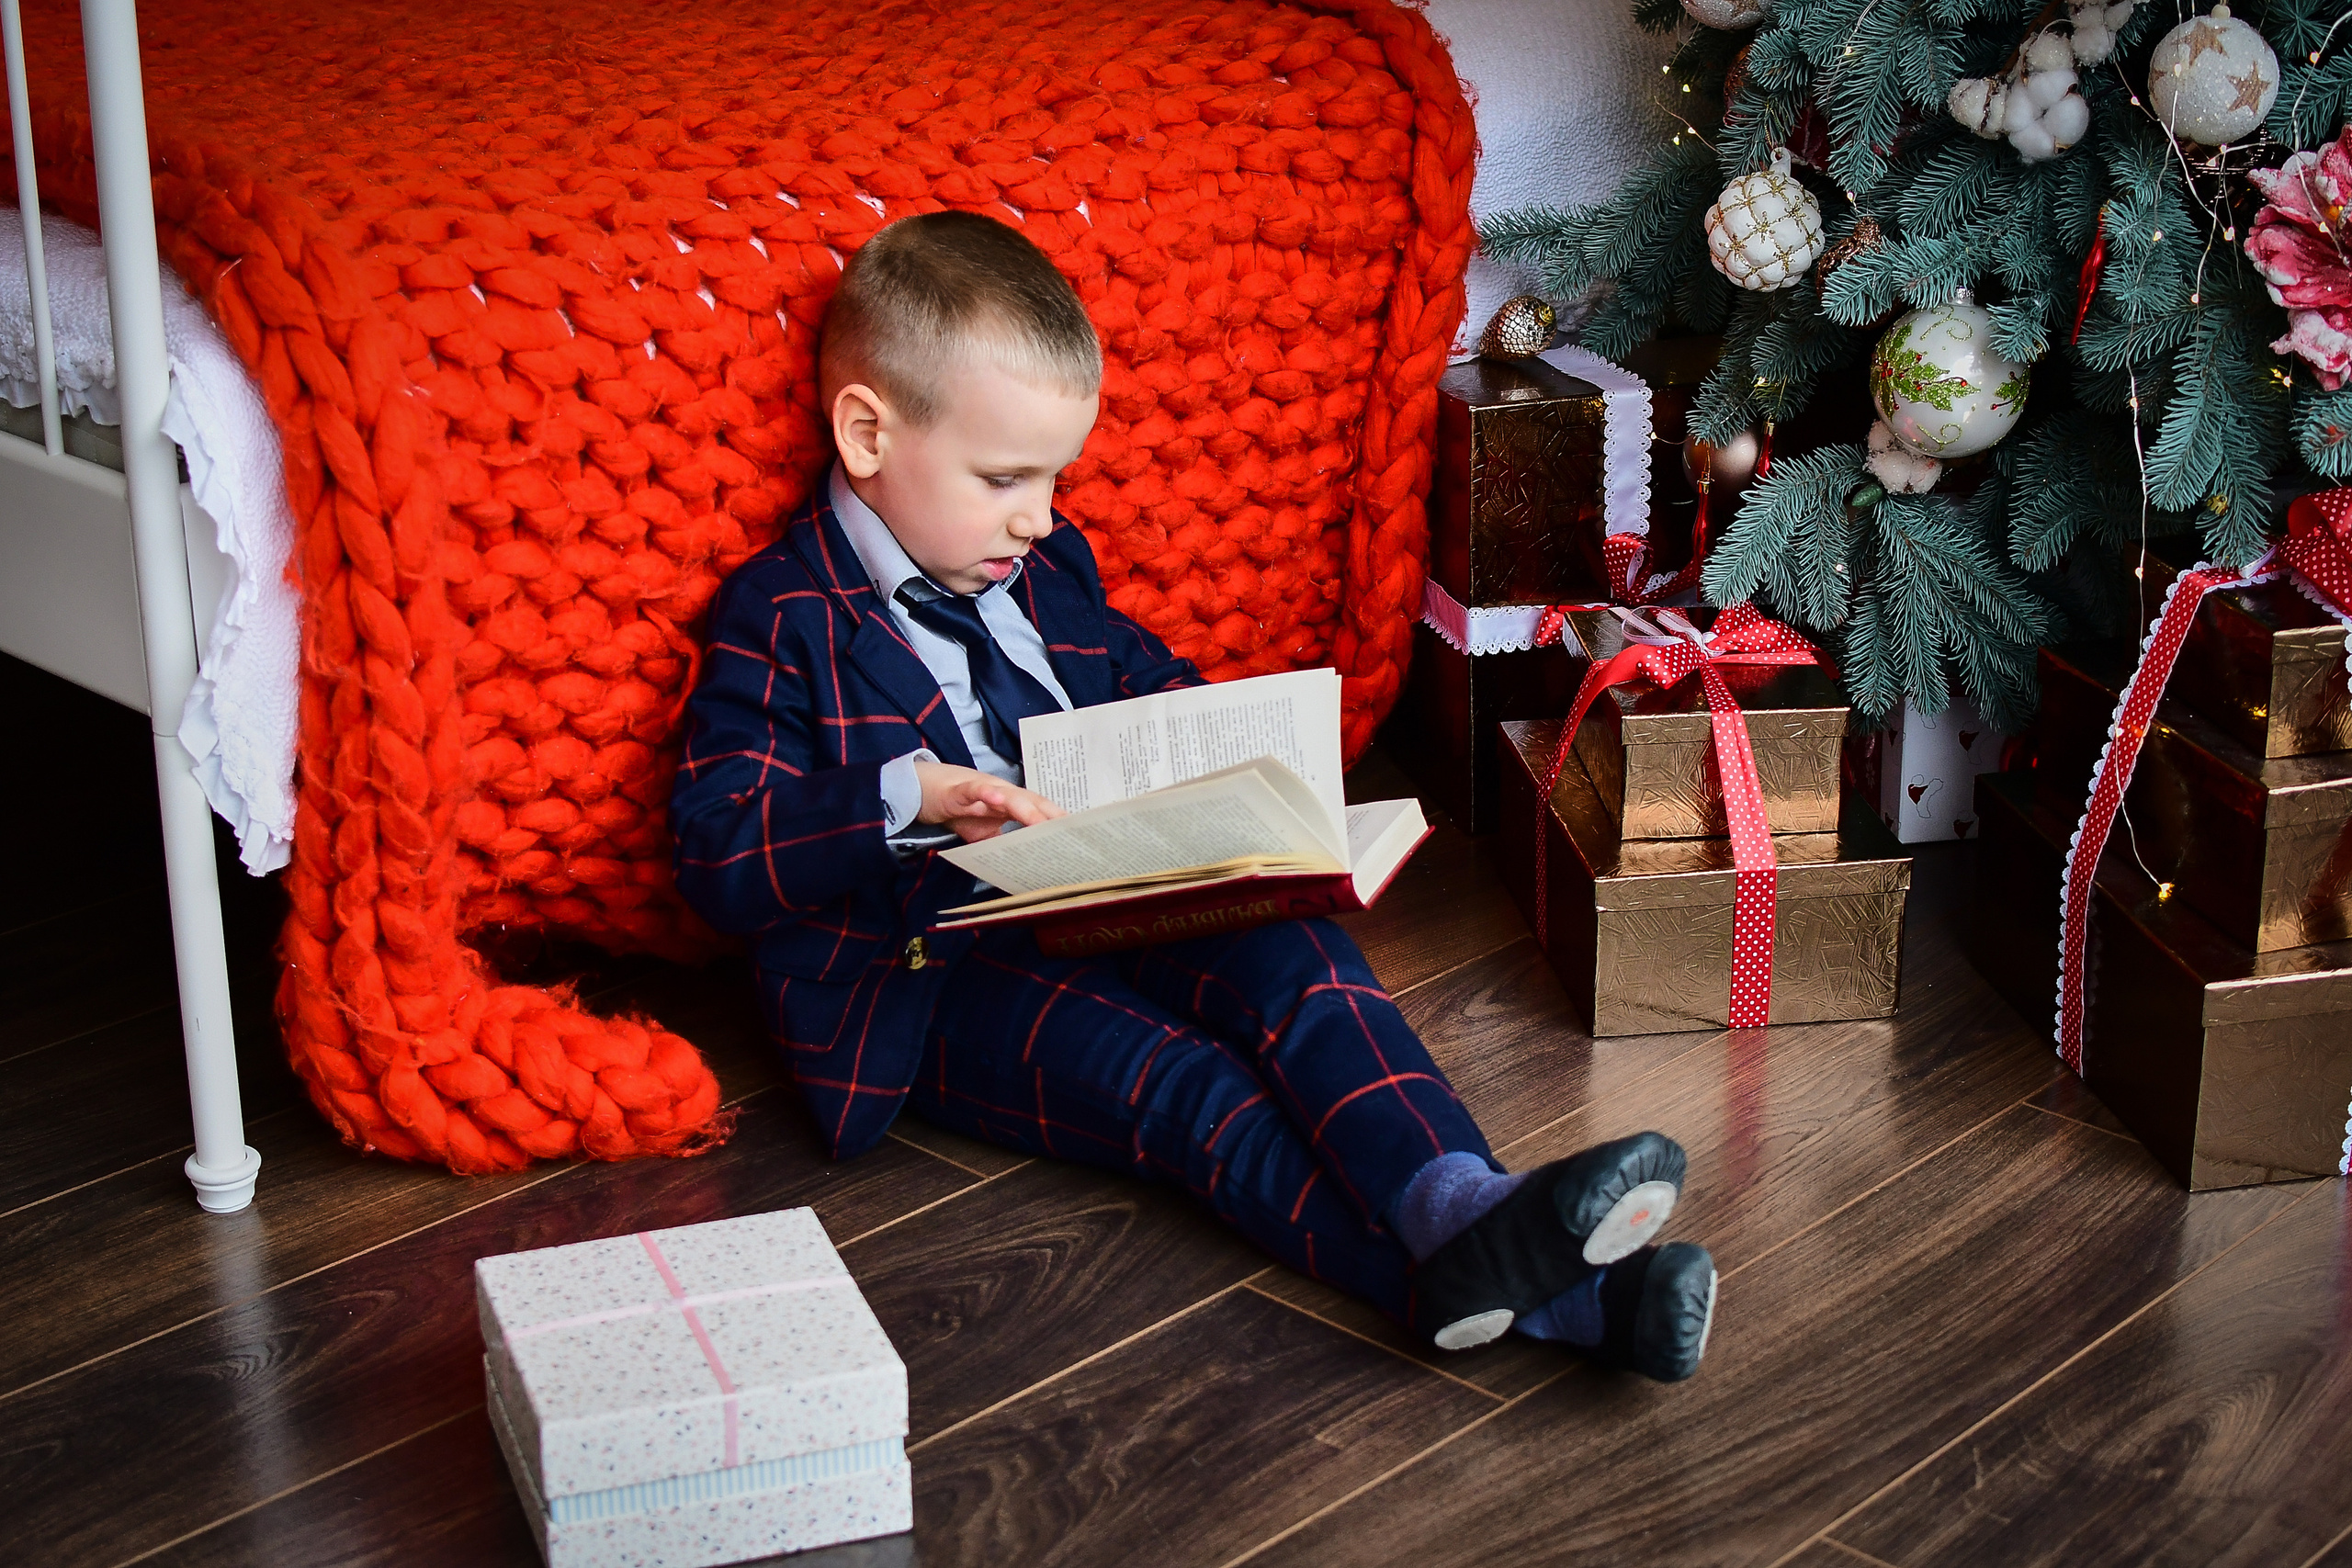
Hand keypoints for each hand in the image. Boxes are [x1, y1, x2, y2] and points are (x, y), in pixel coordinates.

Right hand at [913, 760, 1065, 842]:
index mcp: (1013, 805)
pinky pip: (976, 790)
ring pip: (1010, 796)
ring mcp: (985, 790)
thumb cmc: (961, 810)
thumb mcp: (985, 834)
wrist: (926, 791)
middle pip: (1034, 801)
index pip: (1042, 812)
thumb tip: (1023, 868)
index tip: (1080, 835)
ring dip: (1026, 808)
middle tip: (1070, 831)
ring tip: (1040, 821)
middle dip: (1052, 815)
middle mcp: (1004, 794)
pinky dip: (987, 793)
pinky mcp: (961, 790)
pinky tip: (996, 800)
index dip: (1059, 821)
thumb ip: (1003, 845)